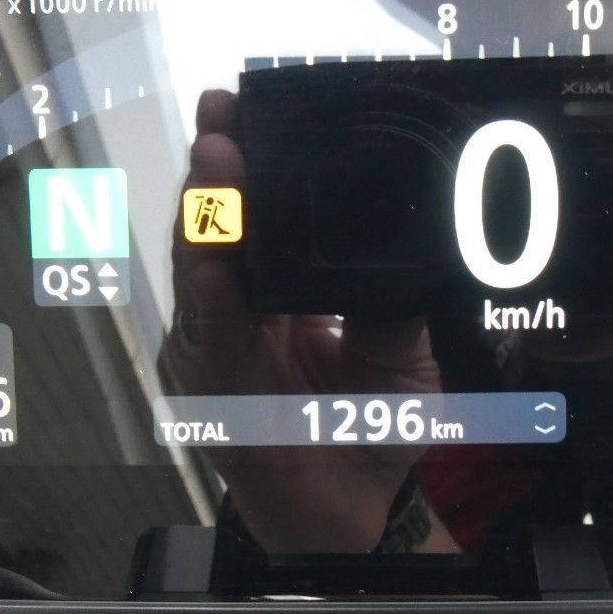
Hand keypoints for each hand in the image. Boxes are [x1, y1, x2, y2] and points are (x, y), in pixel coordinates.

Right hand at [163, 91, 446, 552]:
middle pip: (213, 228)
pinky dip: (214, 307)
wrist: (359, 508)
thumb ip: (391, 290)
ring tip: (217, 164)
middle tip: (222, 116)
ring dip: (209, 222)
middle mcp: (234, 310)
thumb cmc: (368, 423)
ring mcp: (215, 351)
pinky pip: (212, 347)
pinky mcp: (214, 398)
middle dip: (216, 171)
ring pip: (201, 275)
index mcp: (272, 287)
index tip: (242, 105)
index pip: (249, 211)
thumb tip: (411, 218)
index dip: (245, 160)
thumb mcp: (399, 345)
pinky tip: (216, 271)